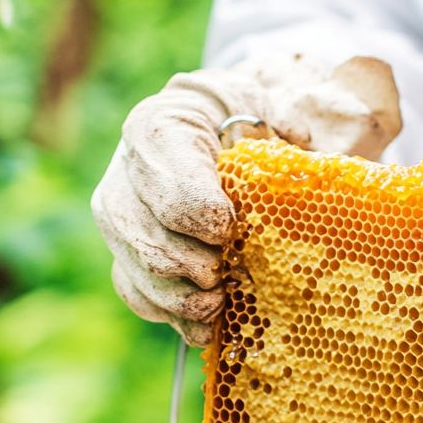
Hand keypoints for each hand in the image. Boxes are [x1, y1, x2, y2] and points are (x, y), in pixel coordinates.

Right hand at [92, 54, 401, 345]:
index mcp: (156, 129)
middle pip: (149, 241)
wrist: (212, 130)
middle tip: (229, 271)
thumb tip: (301, 139)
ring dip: (186, 298)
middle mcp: (124, 176)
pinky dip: (176, 316)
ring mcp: (120, 221)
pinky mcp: (127, 256)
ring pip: (142, 275)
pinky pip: (141, 297)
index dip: (200, 216)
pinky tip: (209, 319)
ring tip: (221, 300)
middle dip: (196, 265)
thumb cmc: (239, 117)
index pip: (169, 185)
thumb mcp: (260, 104)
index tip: (229, 228)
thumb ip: (280, 120)